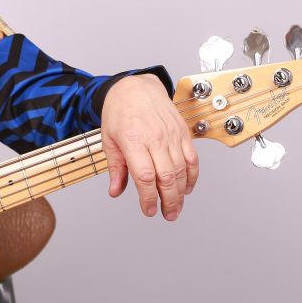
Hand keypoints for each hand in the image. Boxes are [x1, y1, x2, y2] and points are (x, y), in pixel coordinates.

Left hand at [100, 73, 198, 220]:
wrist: (135, 87)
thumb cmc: (120, 112)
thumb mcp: (109, 140)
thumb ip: (115, 168)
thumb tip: (115, 191)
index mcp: (133, 140)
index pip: (145, 176)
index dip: (149, 198)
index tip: (148, 210)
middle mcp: (155, 138)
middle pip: (167, 176)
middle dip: (169, 201)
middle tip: (168, 215)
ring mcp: (171, 135)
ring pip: (182, 170)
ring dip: (181, 193)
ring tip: (176, 207)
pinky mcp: (182, 133)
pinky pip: (192, 158)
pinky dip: (192, 176)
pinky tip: (187, 188)